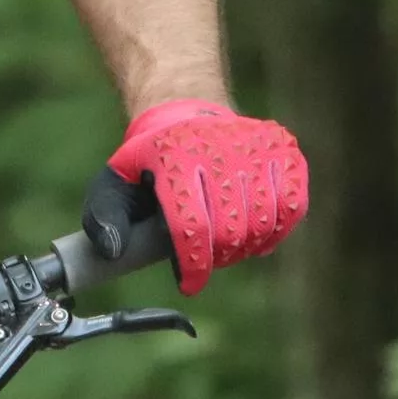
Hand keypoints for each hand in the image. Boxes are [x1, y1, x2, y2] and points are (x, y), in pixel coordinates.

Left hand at [84, 99, 306, 295]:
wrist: (188, 113)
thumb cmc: (150, 161)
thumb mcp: (115, 181)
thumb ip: (104, 217)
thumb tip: (113, 251)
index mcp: (173, 156)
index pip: (192, 225)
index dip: (194, 265)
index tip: (190, 284)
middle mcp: (218, 147)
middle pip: (231, 228)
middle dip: (218, 258)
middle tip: (207, 261)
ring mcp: (255, 146)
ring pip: (264, 219)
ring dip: (247, 246)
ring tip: (228, 247)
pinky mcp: (282, 149)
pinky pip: (292, 203)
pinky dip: (277, 229)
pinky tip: (258, 234)